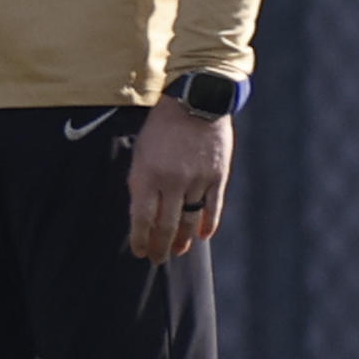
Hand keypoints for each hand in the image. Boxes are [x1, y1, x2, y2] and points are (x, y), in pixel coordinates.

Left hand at [126, 97, 231, 264]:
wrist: (195, 100)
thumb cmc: (162, 126)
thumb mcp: (142, 150)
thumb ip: (141, 181)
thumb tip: (141, 213)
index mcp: (147, 173)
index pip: (141, 217)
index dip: (140, 239)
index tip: (140, 252)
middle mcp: (171, 181)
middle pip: (166, 225)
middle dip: (160, 247)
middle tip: (158, 259)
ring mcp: (197, 180)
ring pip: (189, 221)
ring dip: (183, 241)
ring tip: (178, 252)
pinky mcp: (217, 177)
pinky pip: (212, 209)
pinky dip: (207, 225)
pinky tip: (202, 237)